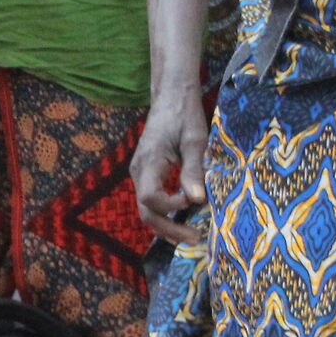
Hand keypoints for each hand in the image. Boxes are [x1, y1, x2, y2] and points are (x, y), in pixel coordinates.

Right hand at [132, 94, 209, 245]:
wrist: (171, 97)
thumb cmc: (184, 116)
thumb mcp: (195, 141)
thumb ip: (193, 170)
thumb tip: (196, 200)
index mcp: (149, 163)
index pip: (150, 198)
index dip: (171, 206)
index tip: (194, 201)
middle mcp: (138, 172)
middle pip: (146, 211)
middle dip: (168, 229)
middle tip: (195, 239)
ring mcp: (140, 173)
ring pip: (146, 209)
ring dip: (167, 225)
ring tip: (190, 235)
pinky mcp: (146, 173)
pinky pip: (151, 199)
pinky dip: (165, 213)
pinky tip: (182, 219)